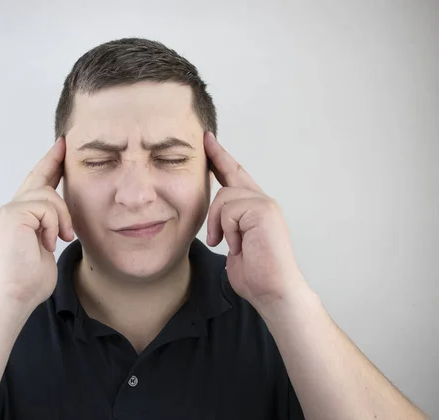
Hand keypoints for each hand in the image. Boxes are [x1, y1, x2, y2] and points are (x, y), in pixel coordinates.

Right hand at [0, 137, 74, 308]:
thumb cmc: (30, 278)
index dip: (49, 165)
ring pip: (49, 194)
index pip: (38, 184)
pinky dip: (55, 225)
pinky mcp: (13, 214)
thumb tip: (64, 220)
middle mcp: (14, 209)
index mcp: (23, 216)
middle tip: (65, 143)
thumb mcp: (48, 246)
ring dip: (63, 218)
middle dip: (53, 159)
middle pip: (38, 176)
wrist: (15, 295)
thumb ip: (51, 227)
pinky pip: (47, 206)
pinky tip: (49, 243)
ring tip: (62, 238)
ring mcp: (11, 210)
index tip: (61, 149)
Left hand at [204, 132, 308, 312]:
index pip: (236, 177)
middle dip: (217, 158)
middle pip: (230, 175)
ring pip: (223, 197)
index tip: (209, 140)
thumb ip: (227, 227)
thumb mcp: (234, 245)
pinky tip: (238, 246)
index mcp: (255, 209)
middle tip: (206, 139)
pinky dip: (227, 230)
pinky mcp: (264, 210)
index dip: (221, 157)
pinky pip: (228, 210)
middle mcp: (262, 202)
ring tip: (227, 243)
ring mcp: (265, 204)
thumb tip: (214, 223)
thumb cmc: (256, 274)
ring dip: (217, 224)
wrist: (273, 292)